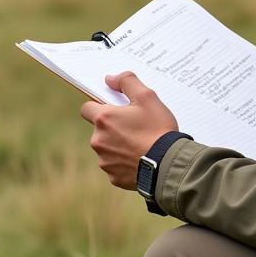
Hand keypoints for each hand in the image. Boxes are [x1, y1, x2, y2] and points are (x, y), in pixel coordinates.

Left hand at [80, 72, 178, 189]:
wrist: (168, 164)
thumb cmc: (158, 129)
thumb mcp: (147, 97)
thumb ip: (127, 82)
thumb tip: (110, 79)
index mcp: (104, 119)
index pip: (87, 108)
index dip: (99, 107)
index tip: (114, 109)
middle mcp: (98, 140)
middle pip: (99, 130)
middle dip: (113, 127)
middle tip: (135, 127)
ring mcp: (105, 161)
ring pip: (107, 148)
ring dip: (118, 145)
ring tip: (140, 144)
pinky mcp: (114, 177)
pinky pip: (116, 166)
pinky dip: (125, 162)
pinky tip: (141, 159)